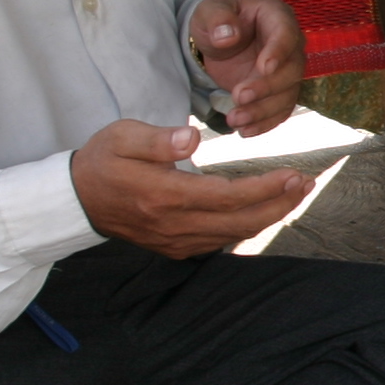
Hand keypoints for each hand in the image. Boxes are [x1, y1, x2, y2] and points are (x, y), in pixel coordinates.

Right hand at [72, 119, 309, 257]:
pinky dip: (247, 226)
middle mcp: (175, 225)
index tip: (294, 174)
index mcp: (164, 195)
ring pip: (234, 234)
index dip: (266, 188)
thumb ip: (158, 140)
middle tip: (307, 183)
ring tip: (295, 193)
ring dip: (269, 216)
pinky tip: (264, 209)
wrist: (77, 199)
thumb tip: (190, 138)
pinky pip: (220, 241)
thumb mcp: (122, 137)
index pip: (228, 196)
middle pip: (241, 222)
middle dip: (280, 204)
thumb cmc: (102, 160)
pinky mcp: (175, 247)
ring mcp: (176, 241)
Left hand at [189, 0, 304, 136]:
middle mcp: (290, 46)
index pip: (286, 34)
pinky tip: (245, 131)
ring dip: (263, 111)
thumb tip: (228, 36)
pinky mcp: (280, 92)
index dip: (278, 52)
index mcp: (277, 17)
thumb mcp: (209, 12)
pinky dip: (264, 123)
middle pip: (291, 69)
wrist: (220, 41)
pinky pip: (280, 111)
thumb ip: (217, 19)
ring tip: (234, 120)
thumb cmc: (217, 21)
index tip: (263, 67)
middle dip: (266, 87)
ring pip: (287, 95)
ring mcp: (287, 71)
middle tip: (239, 96)